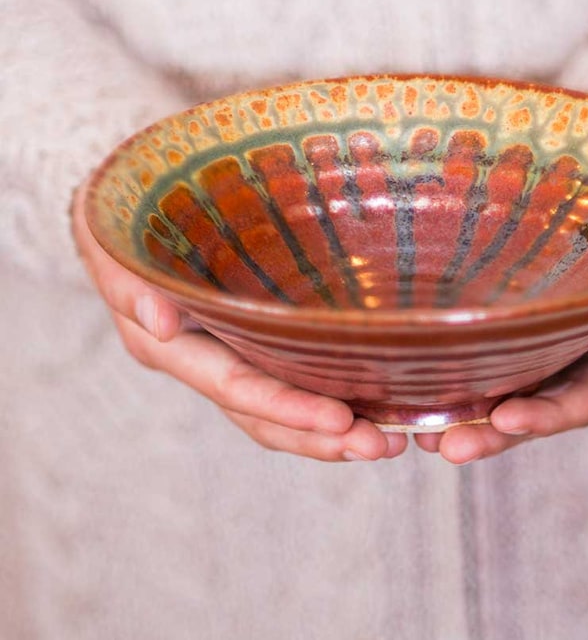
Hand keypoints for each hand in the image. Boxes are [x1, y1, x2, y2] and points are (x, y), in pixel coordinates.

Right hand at [71, 181, 407, 461]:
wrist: (135, 218)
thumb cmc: (128, 228)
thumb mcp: (120, 247)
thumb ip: (131, 286)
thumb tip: (161, 325)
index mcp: (175, 348)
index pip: (236, 388)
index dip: (287, 408)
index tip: (341, 420)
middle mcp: (206, 364)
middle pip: (266, 416)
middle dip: (322, 436)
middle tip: (383, 445)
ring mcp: (232, 357)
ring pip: (283, 411)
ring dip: (335, 432)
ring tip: (392, 440)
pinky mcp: (255, 343)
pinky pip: (293, 380)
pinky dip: (332, 398)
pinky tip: (375, 404)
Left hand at [415, 247, 587, 463]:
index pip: (587, 400)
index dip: (549, 414)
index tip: (508, 417)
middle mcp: (584, 369)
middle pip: (538, 410)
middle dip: (493, 432)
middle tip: (449, 446)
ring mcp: (549, 350)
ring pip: (506, 389)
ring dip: (468, 413)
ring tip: (425, 433)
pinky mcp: (519, 327)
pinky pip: (489, 353)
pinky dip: (459, 371)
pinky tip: (423, 380)